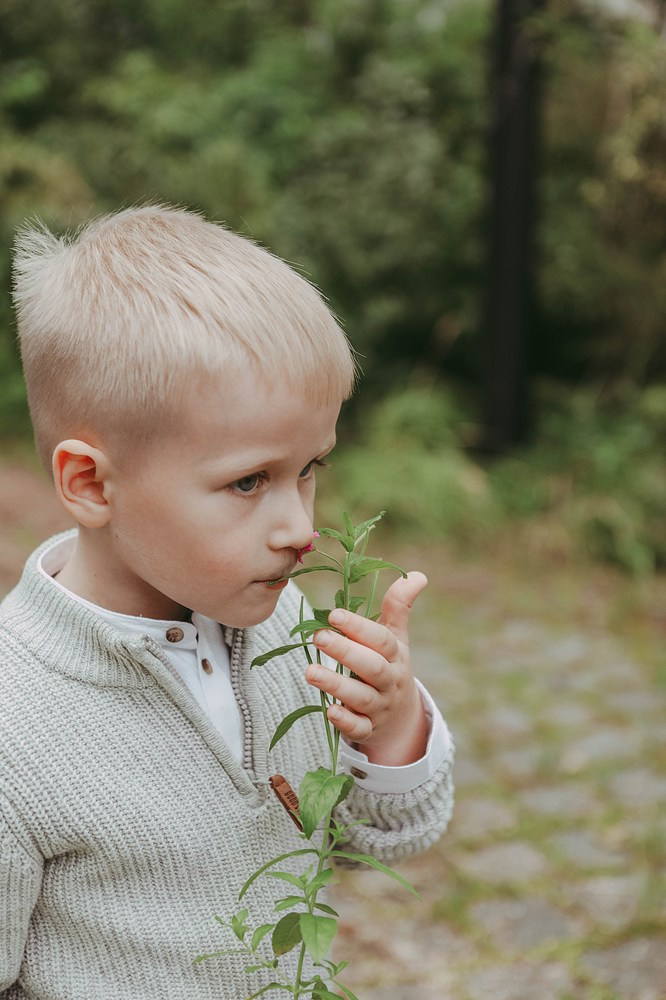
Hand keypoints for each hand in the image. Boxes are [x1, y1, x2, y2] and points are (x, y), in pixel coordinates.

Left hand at [306, 572, 428, 765]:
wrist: (402, 719)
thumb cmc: (391, 667)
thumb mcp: (397, 639)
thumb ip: (399, 607)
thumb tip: (417, 574)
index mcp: (396, 656)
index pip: (381, 640)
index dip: (360, 628)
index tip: (334, 615)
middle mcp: (389, 681)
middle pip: (372, 667)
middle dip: (346, 652)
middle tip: (318, 636)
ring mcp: (380, 707)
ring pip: (362, 698)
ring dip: (336, 685)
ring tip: (310, 672)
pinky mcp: (368, 729)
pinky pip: (359, 729)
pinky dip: (346, 721)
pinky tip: (328, 710)